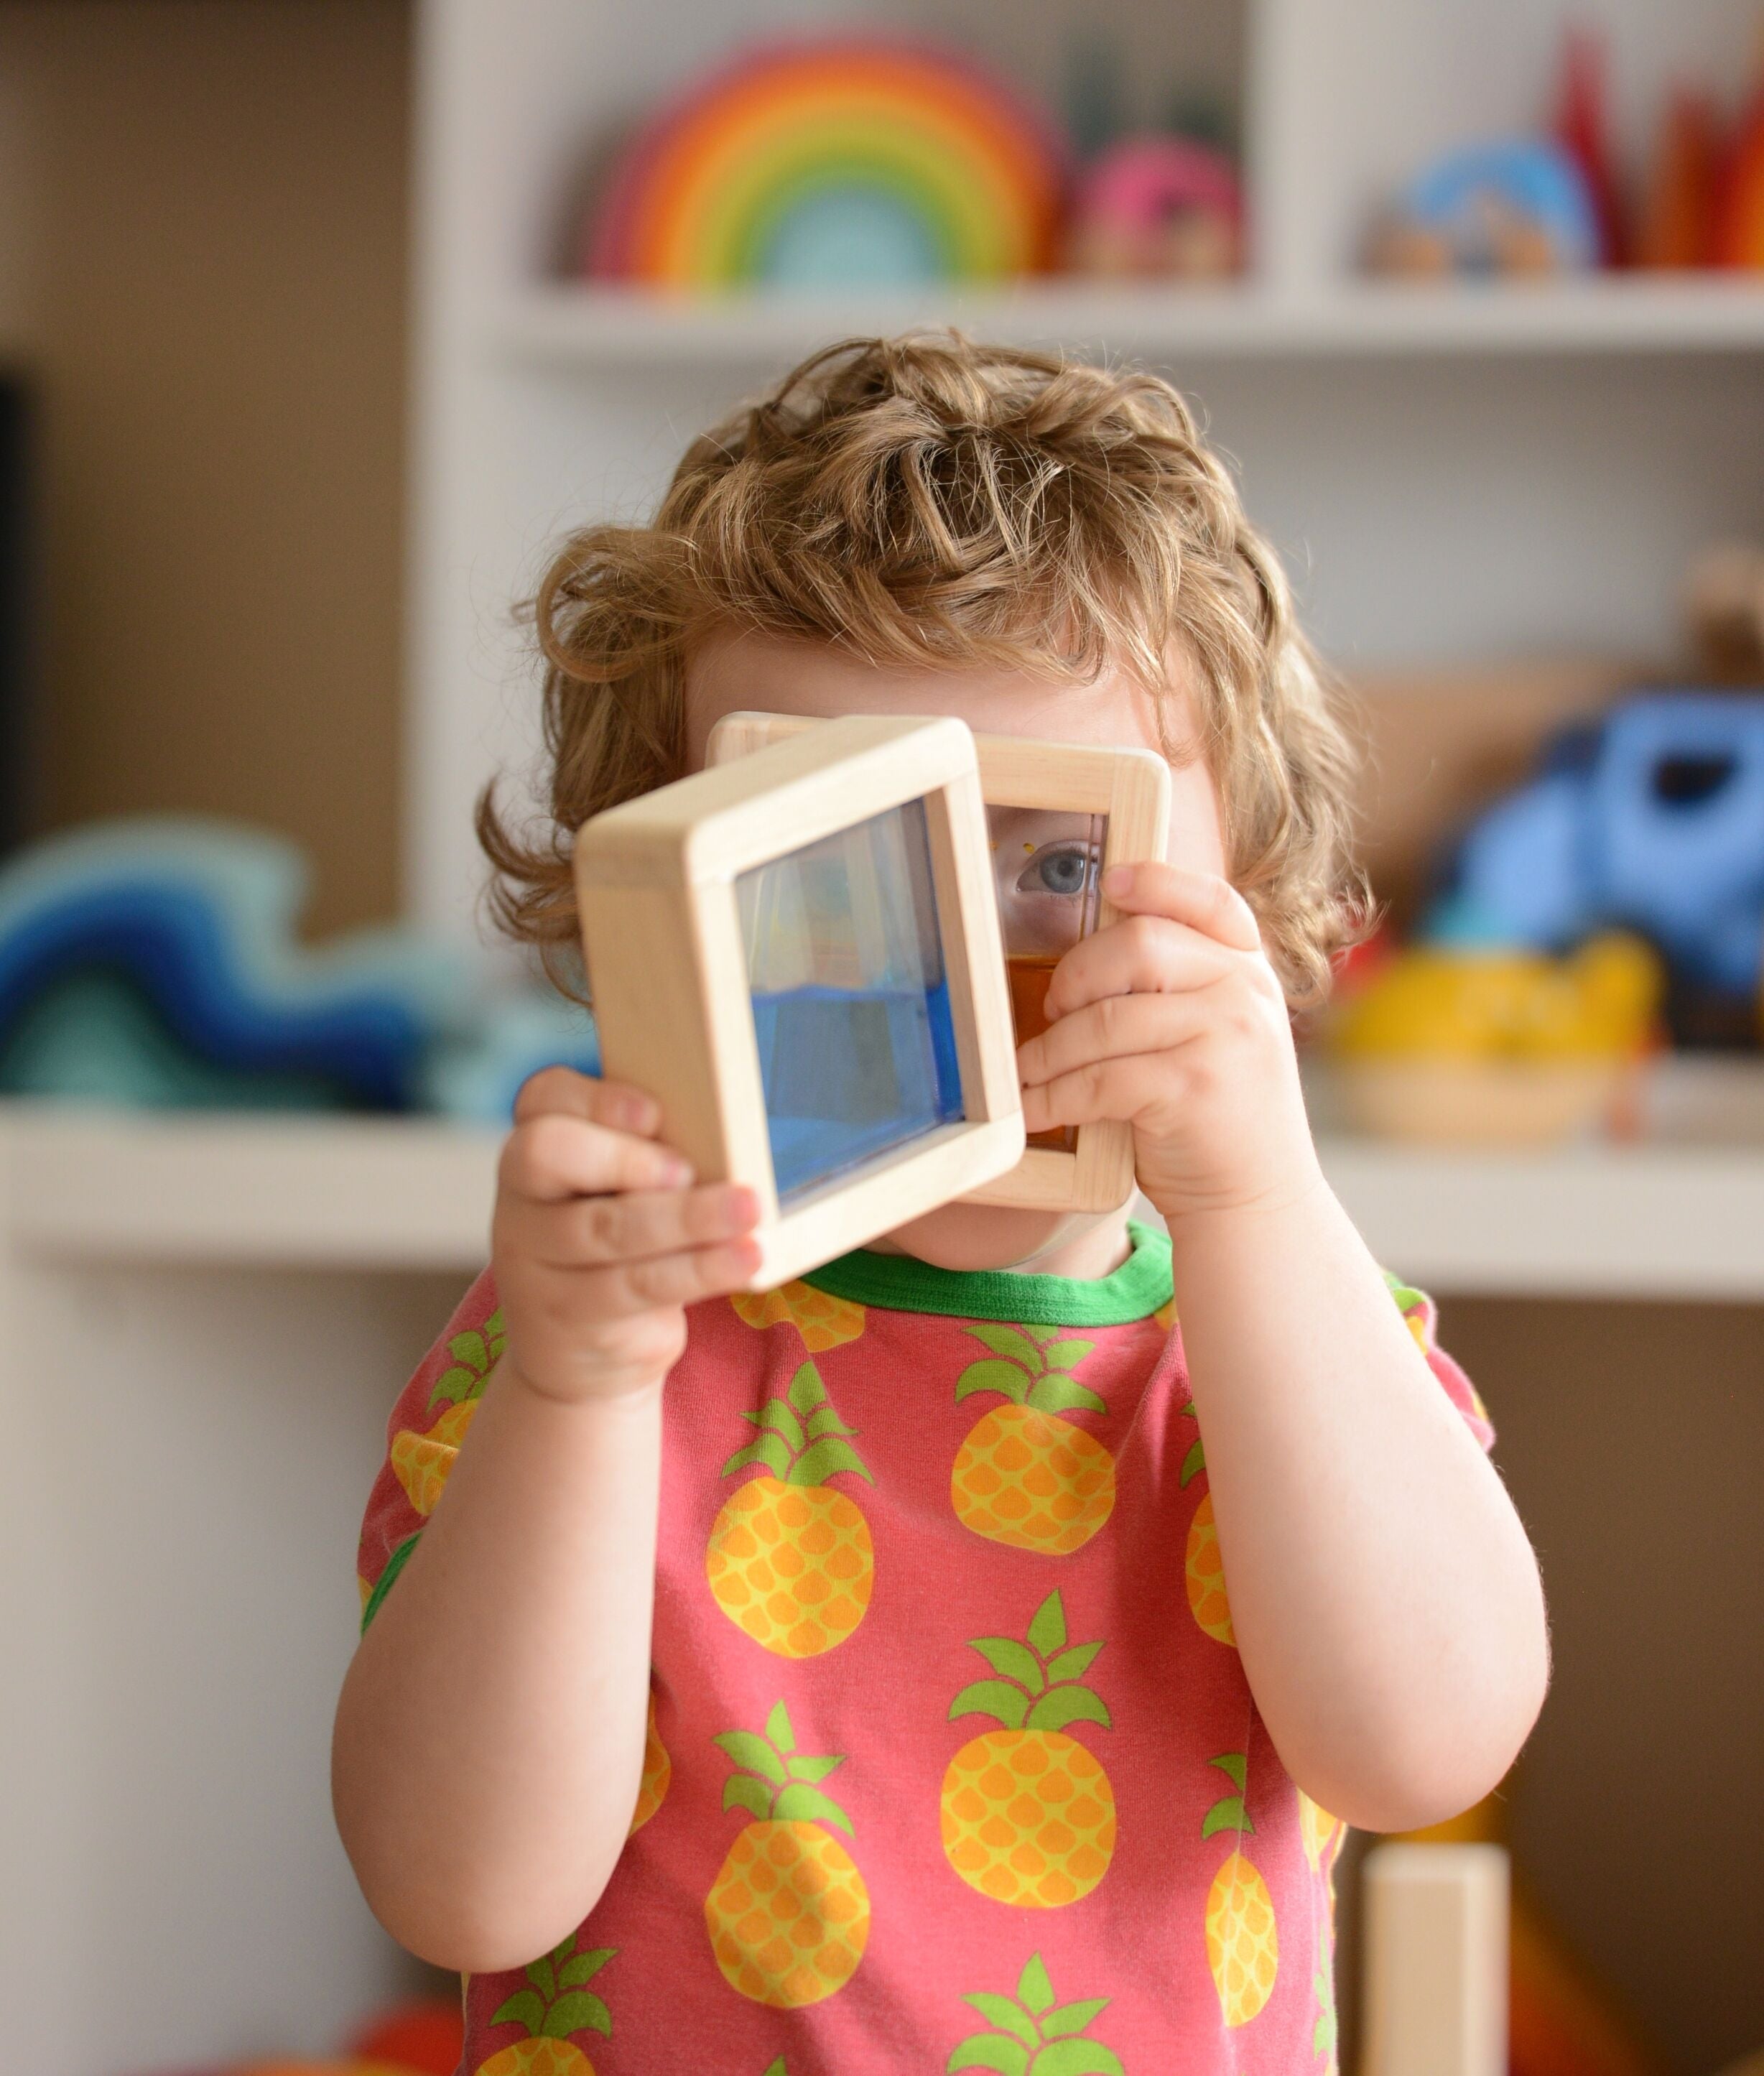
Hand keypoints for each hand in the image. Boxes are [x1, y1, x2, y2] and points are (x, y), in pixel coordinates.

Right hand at [491, 1067, 761, 1402]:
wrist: (578, 1354)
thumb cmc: (620, 1242)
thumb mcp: (624, 1192)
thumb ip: (652, 1155)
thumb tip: (728, 1137)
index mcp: (535, 1147)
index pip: (543, 1099)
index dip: (595, 1099)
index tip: (654, 1114)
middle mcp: (521, 1199)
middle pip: (547, 1156)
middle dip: (624, 1157)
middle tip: (687, 1170)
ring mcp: (535, 1262)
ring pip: (604, 1229)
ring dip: (685, 1217)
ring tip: (746, 1210)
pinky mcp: (571, 1314)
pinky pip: (638, 1285)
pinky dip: (699, 1269)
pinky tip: (744, 1258)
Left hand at [1015, 863, 1321, 1225]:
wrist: (1258, 1199)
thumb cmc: (1219, 1118)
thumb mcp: (1219, 1036)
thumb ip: (1181, 990)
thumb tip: (1088, 964)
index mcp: (1250, 971)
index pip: (1211, 900)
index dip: (1157, 881)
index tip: (1110, 885)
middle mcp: (1243, 993)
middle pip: (1137, 945)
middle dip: (1075, 976)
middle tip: (1053, 1011)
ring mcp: (1223, 1037)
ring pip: (1105, 1019)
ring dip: (1050, 1050)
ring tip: (1030, 1072)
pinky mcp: (1193, 1087)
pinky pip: (1100, 1078)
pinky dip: (1056, 1096)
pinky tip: (1038, 1110)